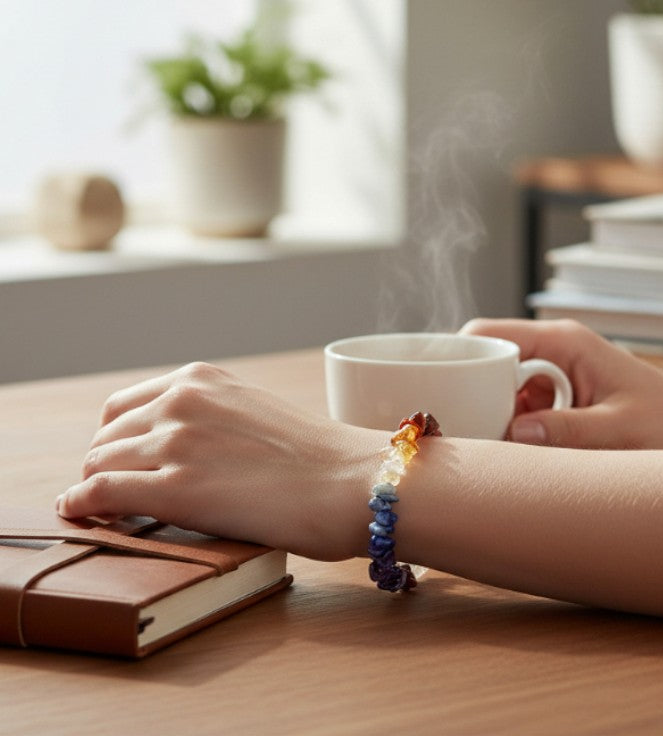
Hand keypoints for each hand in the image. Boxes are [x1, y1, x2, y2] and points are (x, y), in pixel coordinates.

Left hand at [56, 362, 382, 558]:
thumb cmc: (319, 457)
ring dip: (97, 488)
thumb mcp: (256, 412)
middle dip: (106, 466)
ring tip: (109, 513)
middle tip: (117, 496)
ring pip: (98, 464)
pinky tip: (79, 515)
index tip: (120, 463)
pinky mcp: (176, 489)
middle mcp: (182, 401)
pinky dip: (81, 505)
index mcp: (202, 379)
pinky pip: (99, 494)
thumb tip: (184, 449)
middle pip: (107, 436)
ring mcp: (176, 442)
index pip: (124, 406)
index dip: (116, 440)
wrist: (352, 481)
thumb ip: (213, 418)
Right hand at [460, 318, 662, 448]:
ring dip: (495, 415)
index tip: (435, 390)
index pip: (487, 334)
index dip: (456, 357)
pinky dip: (514, 427)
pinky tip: (522, 451)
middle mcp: (554, 349)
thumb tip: (511, 433)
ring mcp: (557, 372)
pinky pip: (521, 406)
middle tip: (463, 430)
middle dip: (472, 394)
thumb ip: (563, 430)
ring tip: (497, 446)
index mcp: (562, 342)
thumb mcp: (616, 431)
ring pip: (500, 387)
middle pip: (487, 361)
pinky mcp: (562, 394)